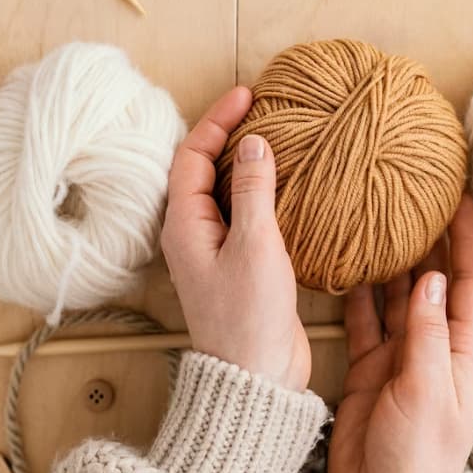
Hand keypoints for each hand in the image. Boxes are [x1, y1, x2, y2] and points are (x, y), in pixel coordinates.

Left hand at [161, 86, 311, 391]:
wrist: (256, 378)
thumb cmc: (249, 318)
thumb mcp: (255, 246)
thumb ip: (254, 191)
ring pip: (224, 191)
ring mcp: (214, 250)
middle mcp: (192, 234)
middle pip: (203, 168)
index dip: (217, 120)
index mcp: (184, 225)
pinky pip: (244, 213)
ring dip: (246, 162)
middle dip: (229, 134)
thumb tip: (253, 143)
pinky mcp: (238, 265)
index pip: (191, 155)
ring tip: (277, 136)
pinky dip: (261, 190)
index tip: (247, 94)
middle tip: (262, 108)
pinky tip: (288, 185)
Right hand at [329, 195, 472, 472]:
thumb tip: (429, 278)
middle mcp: (432, 346)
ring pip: (397, 296)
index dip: (468, 242)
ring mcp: (400, 356)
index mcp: (459, 351)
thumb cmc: (419, 456)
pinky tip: (349, 267)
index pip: (469, 284)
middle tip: (412, 198)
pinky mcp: (370, 367)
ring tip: (377, 221)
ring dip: (391, 261)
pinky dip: (357, 294)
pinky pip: (365, 320)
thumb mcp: (427, 390)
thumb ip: (426, 334)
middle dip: (428, 241)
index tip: (461, 200)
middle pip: (433, 282)